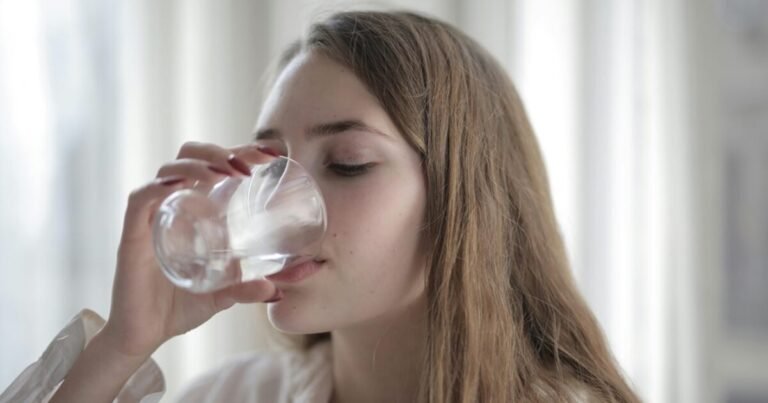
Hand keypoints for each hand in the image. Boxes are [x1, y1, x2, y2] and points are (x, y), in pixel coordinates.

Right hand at [101, 141, 280, 358]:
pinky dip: (158, 187)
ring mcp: (152, 217)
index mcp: (196, 209)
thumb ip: (249, 289)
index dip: (240, 151)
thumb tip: (279, 291)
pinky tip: (180, 186)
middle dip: (219, 151)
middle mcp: (174, 205)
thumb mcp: (224, 295)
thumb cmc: (180, 306)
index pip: (215, 165)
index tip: (271, 154)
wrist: (143, 335)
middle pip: (190, 155)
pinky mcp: (132, 235)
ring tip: (224, 174)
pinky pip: (140, 199)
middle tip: (248, 166)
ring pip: (168, 170)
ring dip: (198, 164)